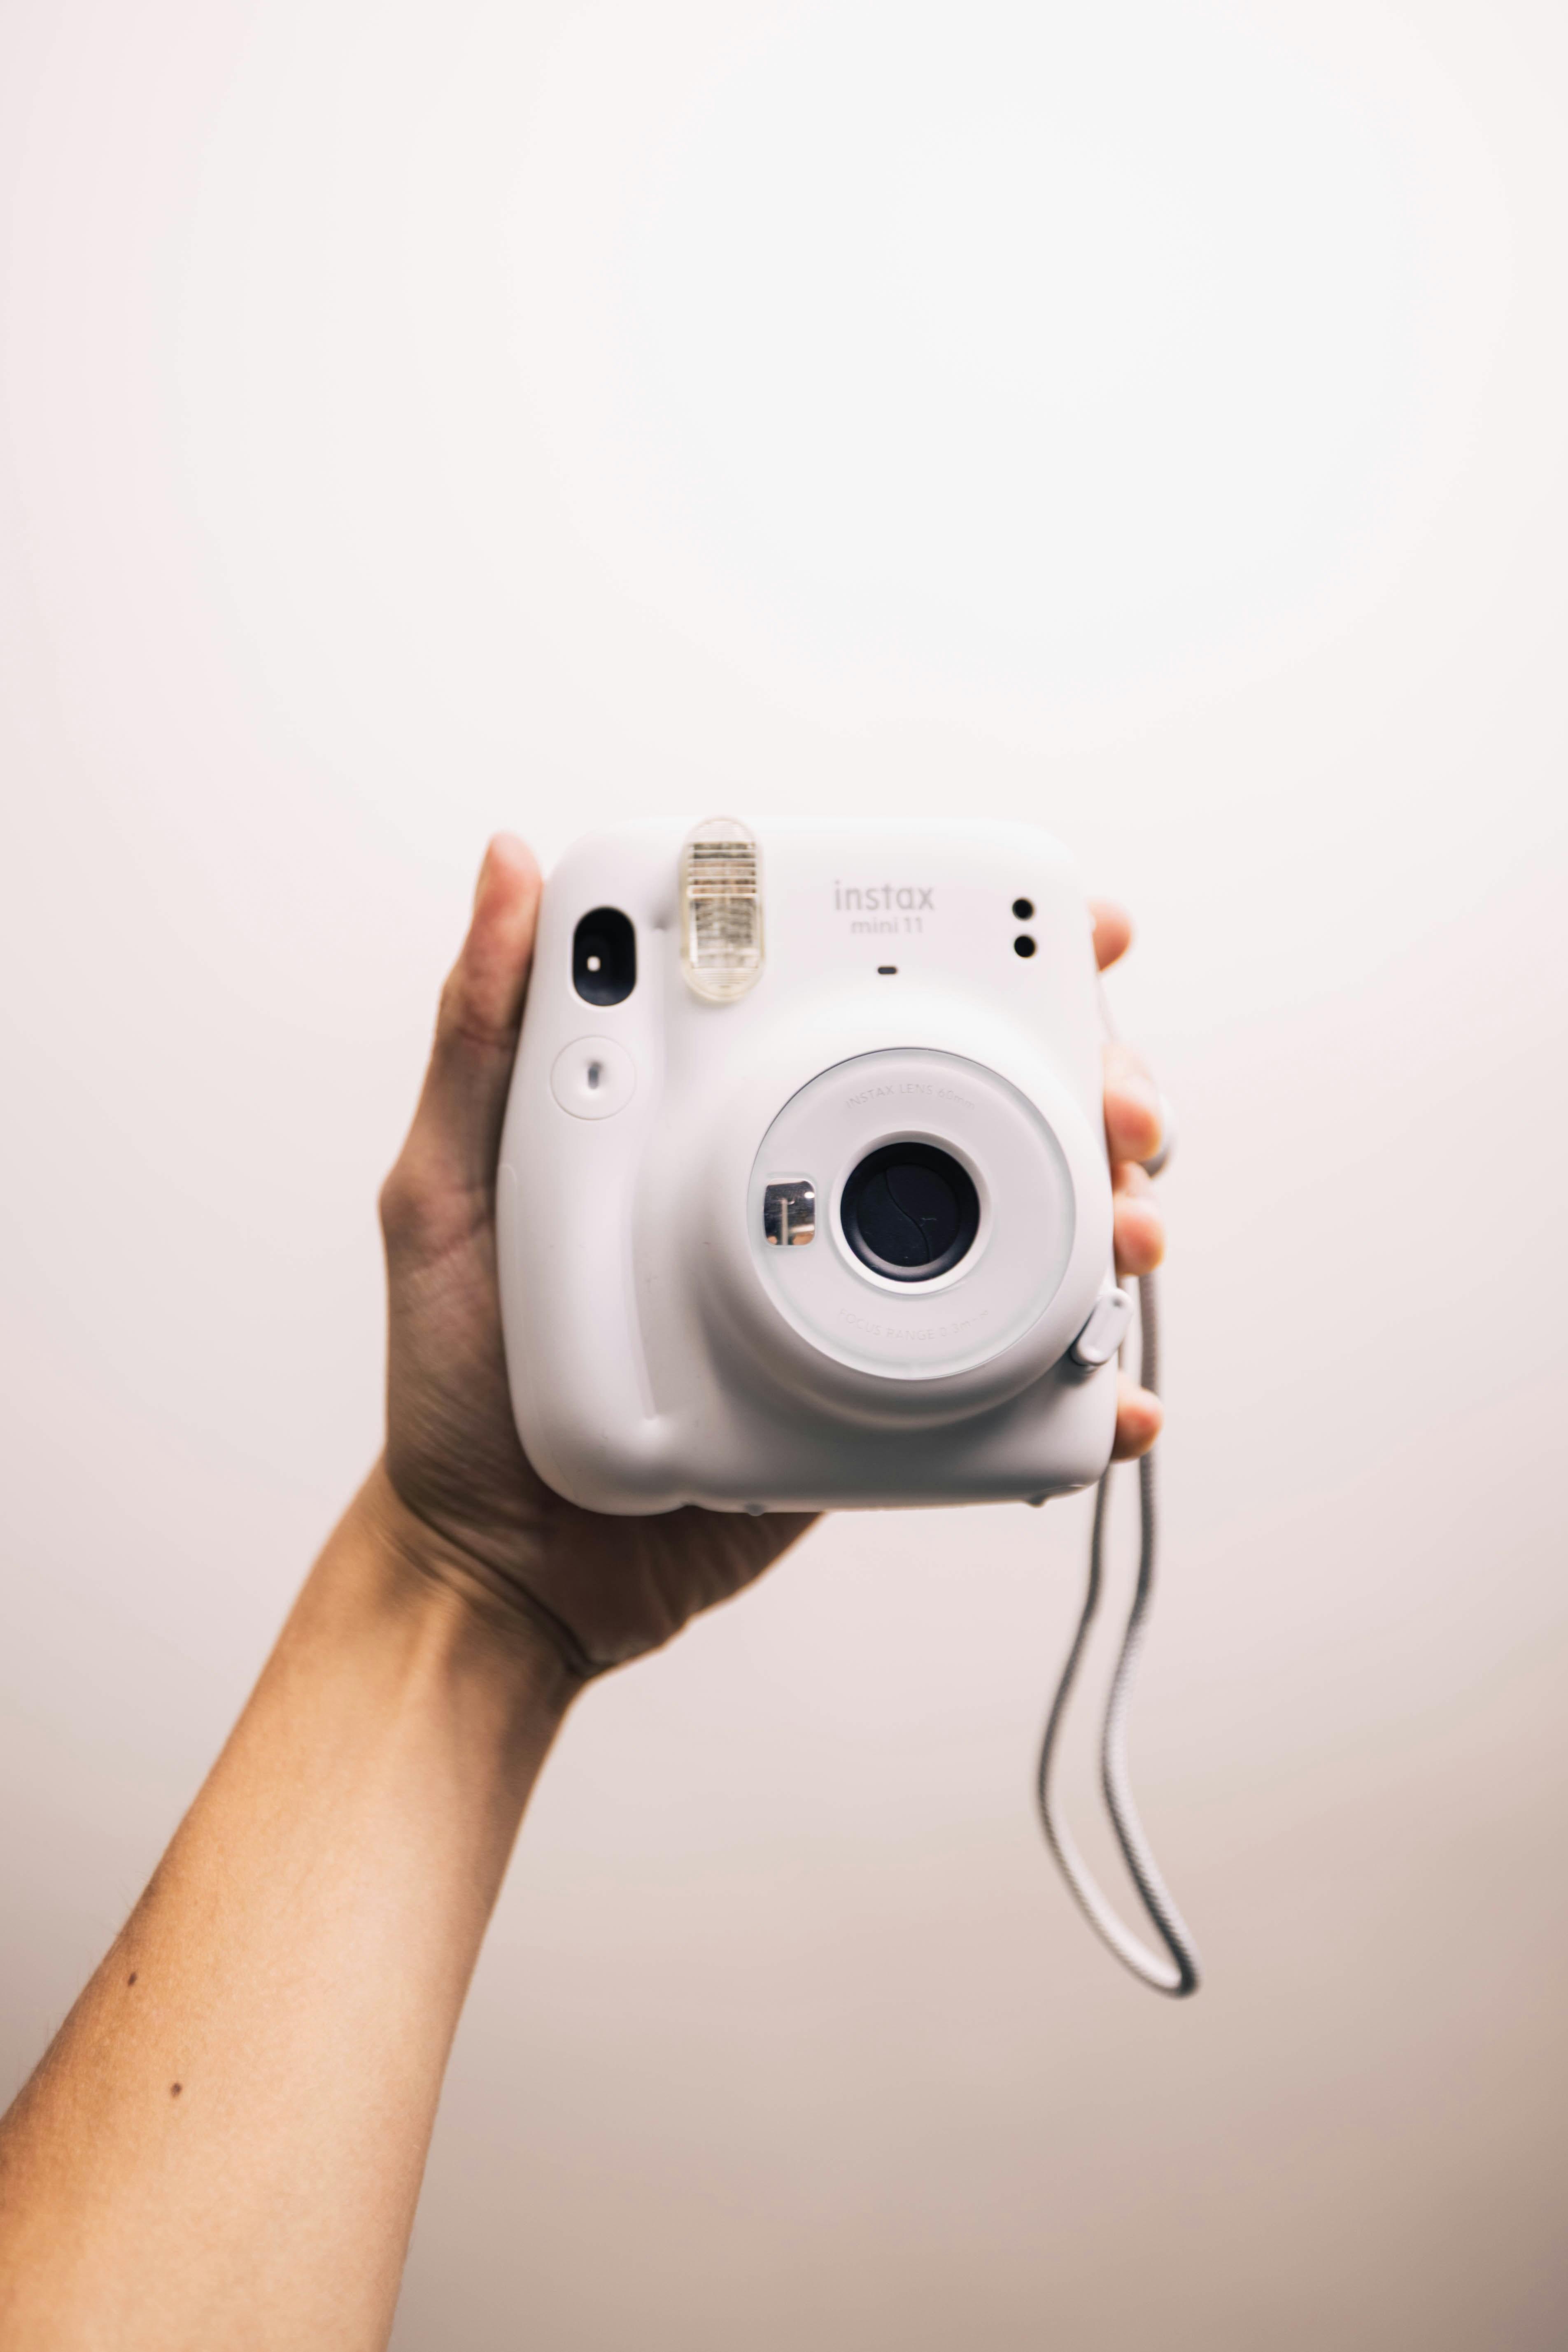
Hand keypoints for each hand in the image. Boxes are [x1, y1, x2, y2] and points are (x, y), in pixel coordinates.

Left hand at [376, 839, 1166, 1680]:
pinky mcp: (881, 1404)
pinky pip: (1004, 1379)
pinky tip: (1116, 1397)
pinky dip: (1083, 1389)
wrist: (501, 1568)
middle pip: (988, 1101)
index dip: (987, 953)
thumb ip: (483, 1033)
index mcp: (716, 1115)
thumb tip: (509, 857)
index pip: (866, 998)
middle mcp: (805, 1186)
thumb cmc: (458, 1376)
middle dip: (1095, 1082)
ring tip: (1133, 1237)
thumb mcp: (443, 1189)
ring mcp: (855, 1295)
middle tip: (1124, 1110)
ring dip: (1114, 1218)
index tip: (1071, 935)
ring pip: (1024, 1228)